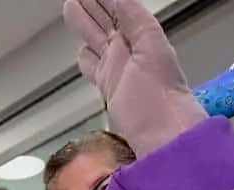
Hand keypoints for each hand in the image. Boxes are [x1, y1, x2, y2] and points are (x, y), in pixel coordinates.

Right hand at [62, 0, 206, 155]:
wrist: (162, 134)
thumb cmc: (161, 94)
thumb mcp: (151, 46)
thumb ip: (135, 18)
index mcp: (140, 35)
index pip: (117, 6)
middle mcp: (128, 48)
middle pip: (104, 20)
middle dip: (90, 5)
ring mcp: (117, 67)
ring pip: (94, 38)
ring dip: (83, 23)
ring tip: (71, 7)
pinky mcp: (108, 86)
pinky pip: (92, 66)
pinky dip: (85, 56)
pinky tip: (82, 50)